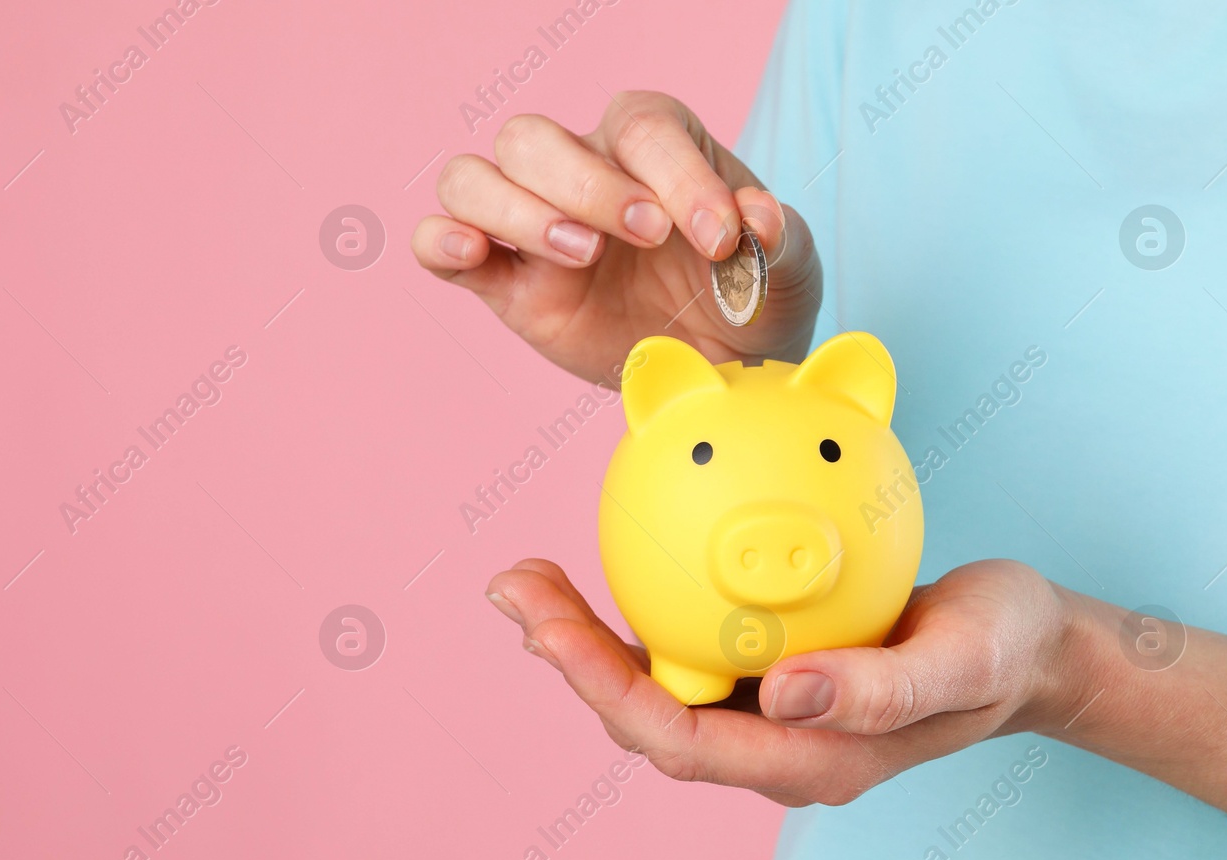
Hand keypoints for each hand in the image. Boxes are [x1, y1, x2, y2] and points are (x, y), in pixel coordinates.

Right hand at [412, 91, 821, 384]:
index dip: (678, 175)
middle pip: (532, 137)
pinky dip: (442, 242)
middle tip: (650, 239)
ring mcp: (531, 225)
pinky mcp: (504, 283)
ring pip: (471, 178)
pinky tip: (474, 256)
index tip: (722, 238)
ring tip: (582, 257)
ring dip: (516, 211)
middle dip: (588, 185)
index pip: (641, 127)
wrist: (726, 364)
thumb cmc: (752, 298)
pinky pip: (437, 244)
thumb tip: (758, 219)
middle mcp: (579, 168)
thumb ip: (781, 241)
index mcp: (651, 142)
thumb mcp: (788, 273)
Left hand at [484, 558, 1083, 805]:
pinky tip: (606, 558)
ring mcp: (765, 708)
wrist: (1026, 643)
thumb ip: (880, 690)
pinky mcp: (768, 667)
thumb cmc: (1002, 651)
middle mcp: (773, 741)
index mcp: (809, 759)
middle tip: (516, 586)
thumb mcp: (963, 662)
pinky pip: (687, 643)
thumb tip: (785, 696)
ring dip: (584, 636)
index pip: (681, 738)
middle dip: (570, 659)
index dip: (605, 691)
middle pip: (646, 714)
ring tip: (530, 577)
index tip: (548, 630)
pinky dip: (634, 608)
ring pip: (654, 681)